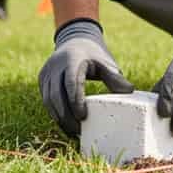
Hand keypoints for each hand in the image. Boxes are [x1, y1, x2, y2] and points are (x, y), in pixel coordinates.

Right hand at [38, 19, 134, 136]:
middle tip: (78, 131)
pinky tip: (65, 124)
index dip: (76, 101)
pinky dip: (55, 113)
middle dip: (66, 116)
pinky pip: (46, 99)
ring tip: (72, 132)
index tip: (83, 117)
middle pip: (56, 95)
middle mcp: (56, 65)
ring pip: (48, 100)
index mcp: (72, 59)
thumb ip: (114, 77)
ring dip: (59, 118)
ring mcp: (47, 72)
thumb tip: (130, 90)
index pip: (71, 83)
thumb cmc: (93, 55)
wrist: (74, 41)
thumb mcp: (105, 62)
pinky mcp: (42, 79)